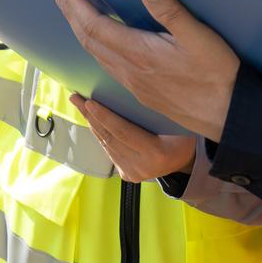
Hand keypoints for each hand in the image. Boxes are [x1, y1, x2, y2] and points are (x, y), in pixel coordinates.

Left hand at [56, 0, 238, 139]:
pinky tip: (101, 43)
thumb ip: (170, 10)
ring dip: (82, 32)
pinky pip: (108, 66)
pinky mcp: (142, 92)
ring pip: (97, 55)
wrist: (227, 114)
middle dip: (72, 16)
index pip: (95, 25)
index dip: (77, 5)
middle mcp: (129, 71)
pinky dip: (96, 47)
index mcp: (138, 54)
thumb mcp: (198, 36)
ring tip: (74, 14)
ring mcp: (134, 84)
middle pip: (89, 40)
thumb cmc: (216, 73)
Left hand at [69, 93, 194, 182]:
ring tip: (80, 104)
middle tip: (76, 97)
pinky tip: (92, 120)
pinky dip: (100, 134)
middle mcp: (142, 167)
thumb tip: (138, 87)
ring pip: (107, 145)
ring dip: (92, 124)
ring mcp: (133, 173)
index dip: (105, 116)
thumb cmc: (183, 134)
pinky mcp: (127, 175)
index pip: (123, 131)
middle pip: (110, 137)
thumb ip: (158, 112)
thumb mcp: (178, 122)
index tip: (89, 102)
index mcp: (156, 153)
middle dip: (91, 116)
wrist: (186, 160)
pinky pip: (110, 150)